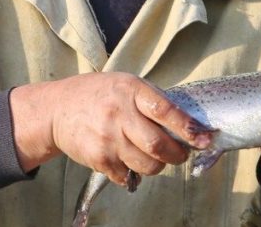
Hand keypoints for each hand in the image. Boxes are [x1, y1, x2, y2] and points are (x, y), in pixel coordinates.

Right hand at [9, 72, 211, 185]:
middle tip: (180, 154)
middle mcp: (119, 113)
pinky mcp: (99, 158)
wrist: (56, 109)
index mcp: (129, 89)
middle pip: (159, 145)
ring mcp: (108, 138)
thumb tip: (186, 123)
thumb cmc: (96, 94)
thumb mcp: (123, 84)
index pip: (166, 111)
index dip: (188, 128)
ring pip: (147, 165)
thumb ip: (150, 100)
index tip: (204, 137)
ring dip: (157, 166)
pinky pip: (128, 176)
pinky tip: (128, 160)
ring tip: (152, 157)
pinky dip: (133, 173)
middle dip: (177, 155)